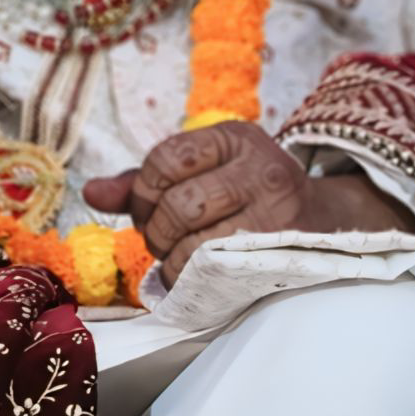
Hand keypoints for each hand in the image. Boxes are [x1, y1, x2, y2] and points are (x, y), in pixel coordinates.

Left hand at [90, 123, 408, 287]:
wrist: (323, 225)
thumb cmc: (248, 197)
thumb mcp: (204, 172)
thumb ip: (146, 181)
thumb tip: (92, 192)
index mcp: (234, 137)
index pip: (164, 159)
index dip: (144, 191)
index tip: (150, 206)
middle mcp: (259, 167)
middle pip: (177, 204)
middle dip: (157, 229)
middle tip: (164, 237)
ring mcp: (274, 210)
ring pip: (193, 241)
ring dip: (174, 259)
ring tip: (181, 256)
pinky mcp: (276, 249)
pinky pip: (211, 270)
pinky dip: (188, 278)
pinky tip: (194, 273)